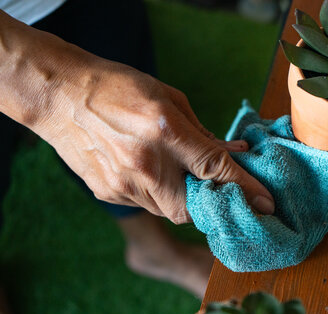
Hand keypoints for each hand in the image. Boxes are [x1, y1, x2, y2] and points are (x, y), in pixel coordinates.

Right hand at [34, 61, 274, 222]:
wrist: (61, 96)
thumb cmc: (120, 88)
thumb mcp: (170, 99)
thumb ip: (204, 133)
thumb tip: (234, 153)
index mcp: (164, 131)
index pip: (216, 169)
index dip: (246, 189)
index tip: (267, 205)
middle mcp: (144, 164)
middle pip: (193, 208)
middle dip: (209, 203)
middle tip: (213, 188)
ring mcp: (122, 184)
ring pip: (169, 211)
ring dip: (182, 198)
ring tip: (174, 172)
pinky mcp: (107, 193)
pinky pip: (145, 205)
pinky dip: (156, 194)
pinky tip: (146, 171)